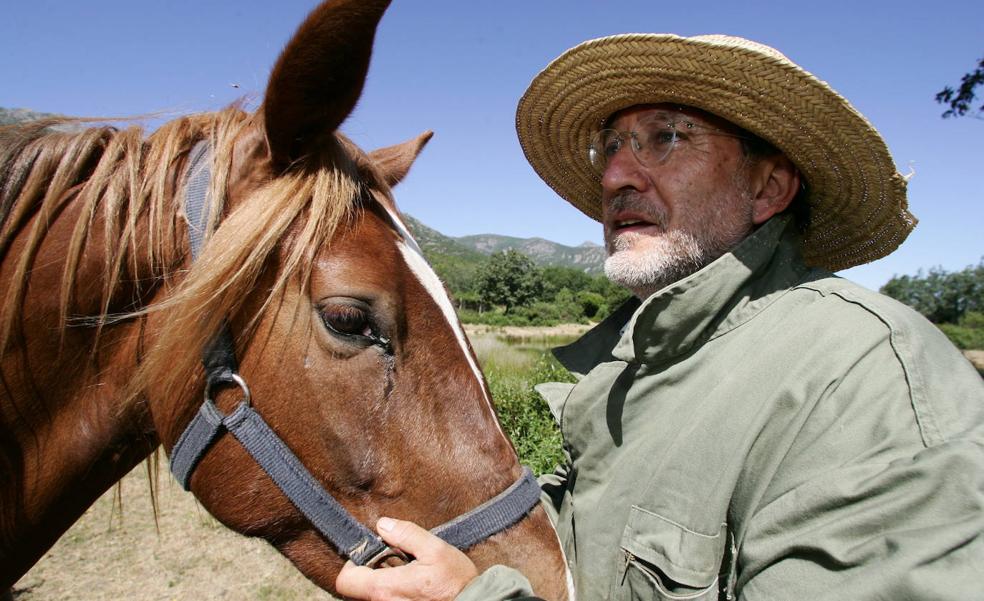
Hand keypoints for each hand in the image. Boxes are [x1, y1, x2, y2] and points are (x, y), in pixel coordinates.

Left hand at [335, 517, 478, 600]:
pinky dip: (391, 591)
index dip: (352, 564)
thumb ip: (407, 535)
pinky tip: (411, 585)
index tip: (369, 554)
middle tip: (390, 560)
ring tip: (404, 573)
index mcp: (386, 588)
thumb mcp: (435, 550)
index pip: (345, 581)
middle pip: (355, 590)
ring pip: (370, 596)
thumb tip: (383, 525)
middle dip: (368, 572)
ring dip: (380, 582)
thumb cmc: (456, 583)